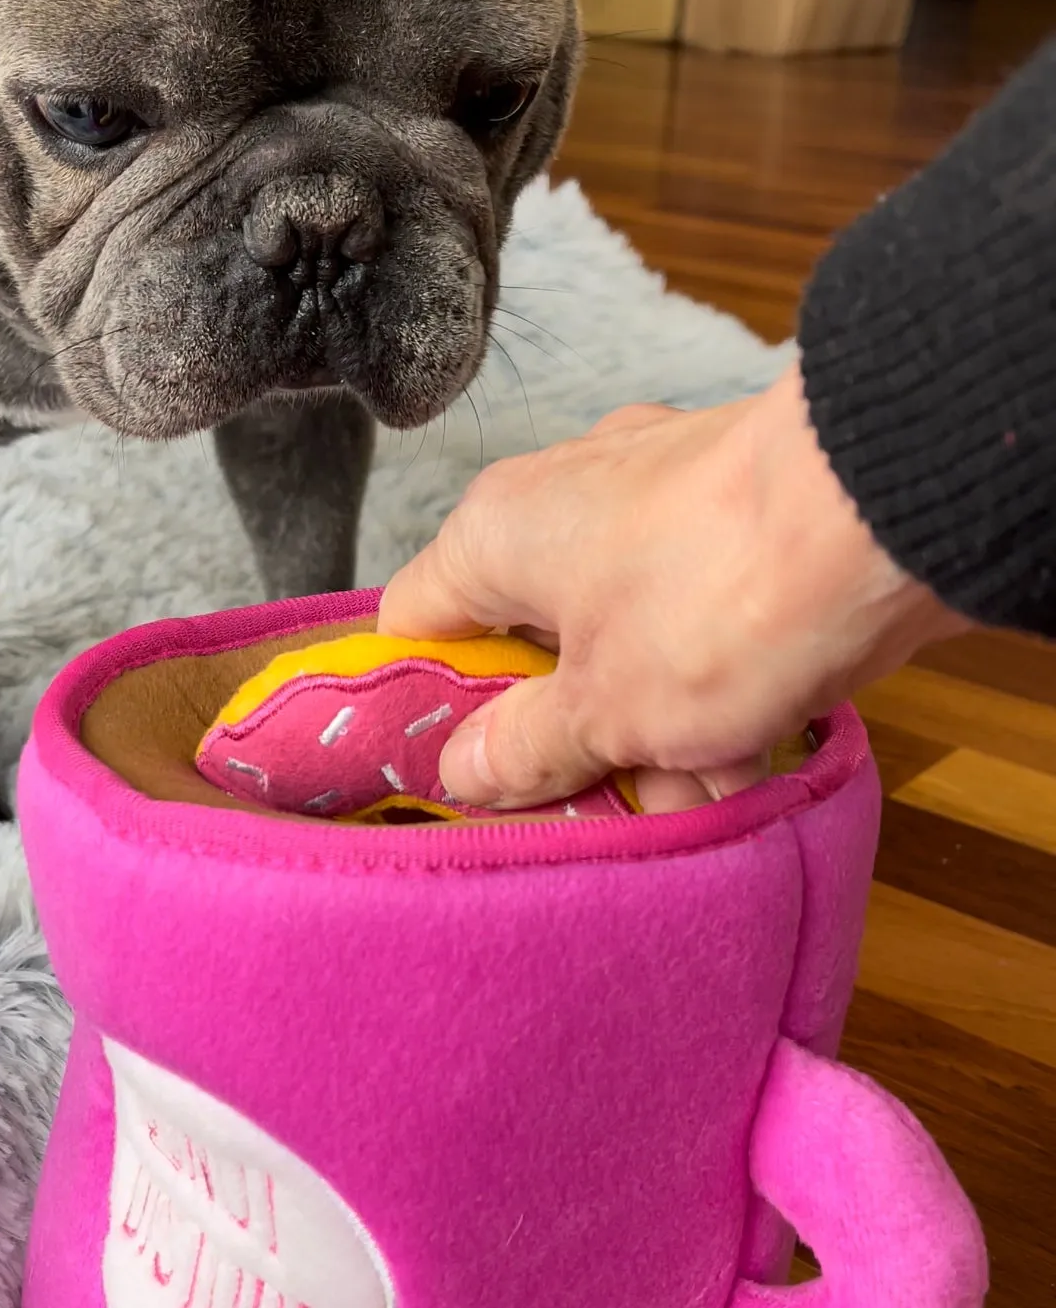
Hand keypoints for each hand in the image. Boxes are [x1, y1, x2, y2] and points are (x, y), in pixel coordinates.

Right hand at [378, 363, 965, 811]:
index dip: (426, 708)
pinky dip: (723, 688)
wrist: (890, 516)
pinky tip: (756, 759)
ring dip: (660, 731)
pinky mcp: (747, 521)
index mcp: (501, 529)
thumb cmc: (722, 592)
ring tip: (702, 801)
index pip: (417, 624)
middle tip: (601, 809)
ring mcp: (666, 502)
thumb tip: (469, 768)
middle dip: (577, 739)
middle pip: (536, 644)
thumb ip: (525, 747)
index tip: (456, 776)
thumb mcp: (605, 710)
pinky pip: (706, 620)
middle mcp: (572, 497)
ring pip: (630, 641)